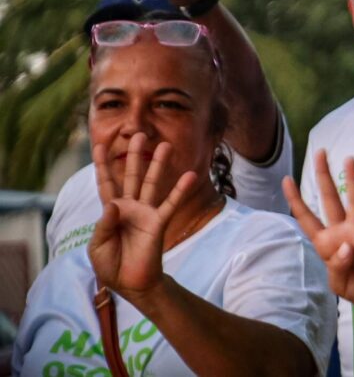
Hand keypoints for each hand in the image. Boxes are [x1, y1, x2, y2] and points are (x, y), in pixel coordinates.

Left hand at [89, 133, 196, 299]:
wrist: (132, 284)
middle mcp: (130, 207)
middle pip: (132, 176)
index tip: (100, 145)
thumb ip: (103, 226)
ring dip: (158, 165)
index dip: (102, 165)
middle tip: (139, 135)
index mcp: (111, 212)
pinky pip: (170, 204)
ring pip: (152, 183)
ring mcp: (146, 213)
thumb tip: (112, 205)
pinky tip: (190, 175)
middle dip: (135, 156)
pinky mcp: (158, 222)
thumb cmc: (112, 266)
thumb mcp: (97, 248)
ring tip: (165, 146)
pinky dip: (180, 190)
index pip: (106, 184)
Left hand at [283, 153, 353, 307]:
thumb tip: (346, 247)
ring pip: (353, 202)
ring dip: (352, 180)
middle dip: (323, 176)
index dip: (296, 200)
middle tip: (320, 152)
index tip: (286, 179)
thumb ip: (337, 268)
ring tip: (349, 158)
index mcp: (327, 245)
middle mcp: (342, 233)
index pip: (307, 218)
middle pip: (330, 200)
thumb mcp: (340, 286)